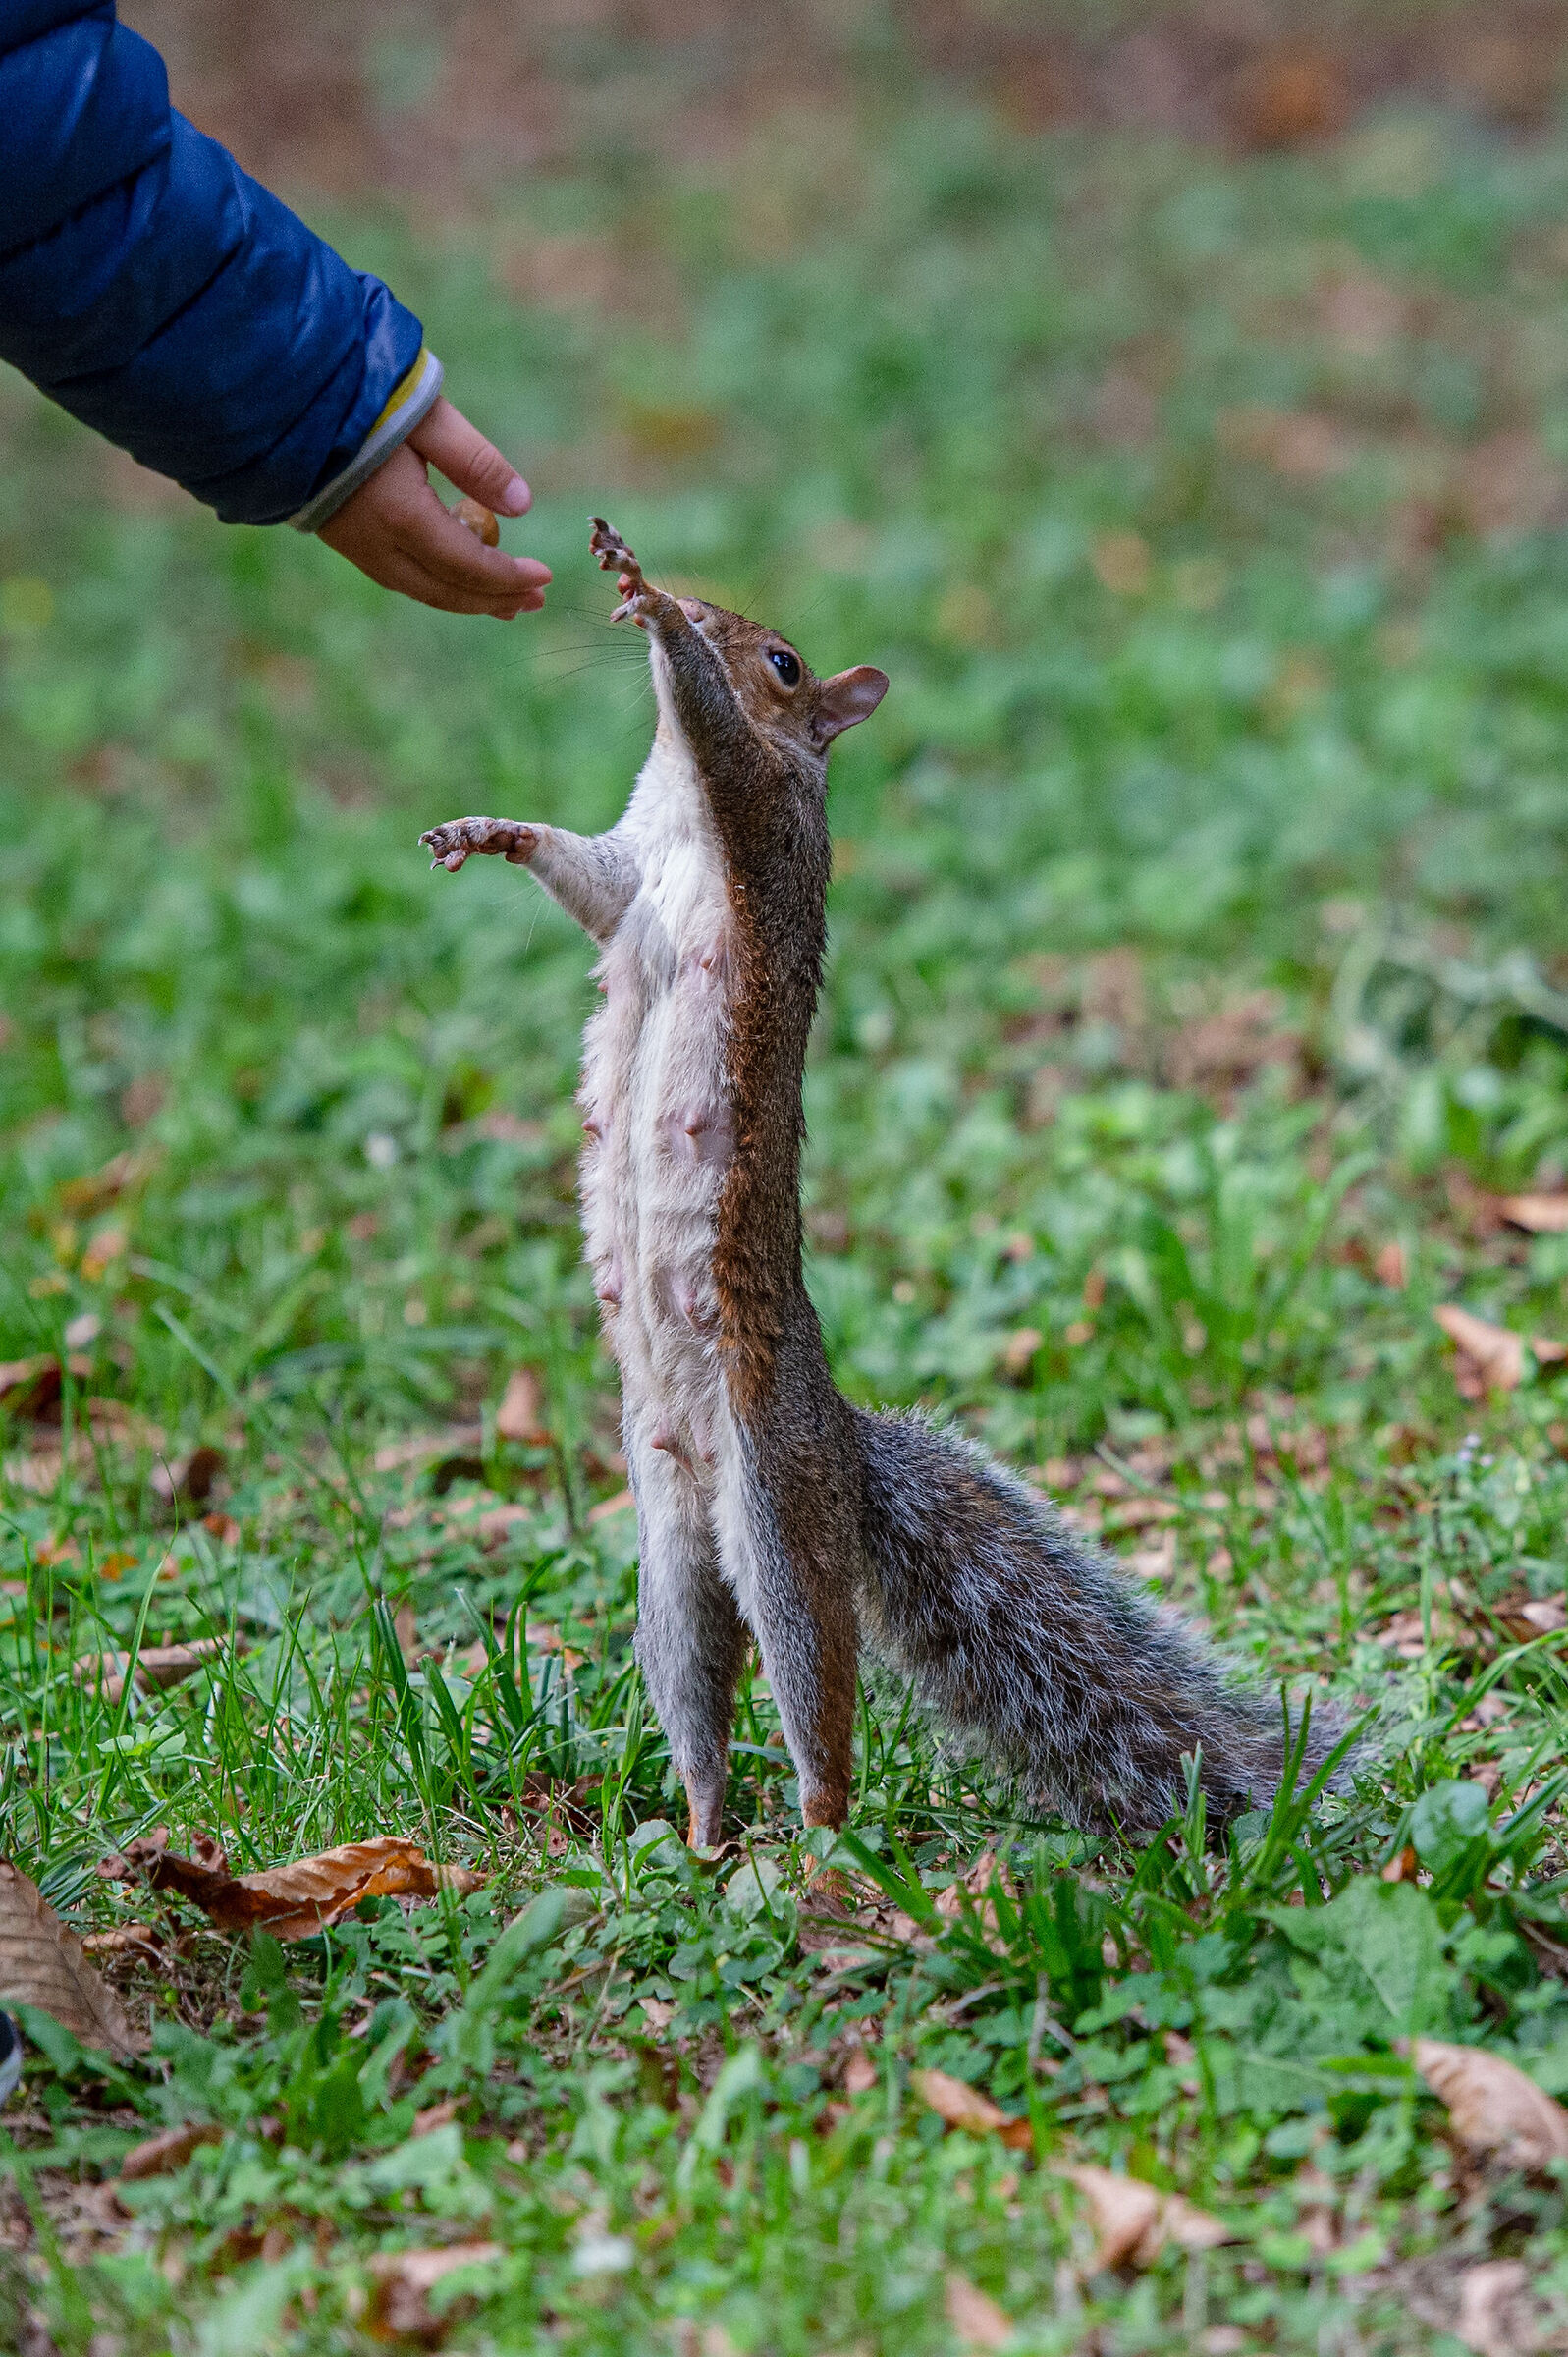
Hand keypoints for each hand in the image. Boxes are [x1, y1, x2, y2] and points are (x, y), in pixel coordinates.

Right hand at [318, 396, 551, 616]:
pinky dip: (439, 583)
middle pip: (448, 591)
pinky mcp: (345, 540)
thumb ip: (475, 461)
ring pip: (423, 590)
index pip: (470, 566)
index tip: (545, 576)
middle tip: (536, 601)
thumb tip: (522, 504)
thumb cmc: (356, 395)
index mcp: (402, 517)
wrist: (277, 397)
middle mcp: (378, 546)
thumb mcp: (426, 415)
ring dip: (468, 599)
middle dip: (495, 599)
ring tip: (507, 602)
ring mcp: (356, 548)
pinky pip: (401, 577)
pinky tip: (460, 576)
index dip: (510, 577)